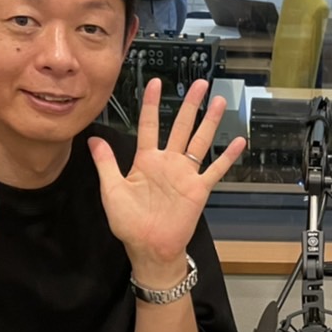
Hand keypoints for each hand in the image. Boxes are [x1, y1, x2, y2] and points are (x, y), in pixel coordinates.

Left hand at [87, 78, 246, 277]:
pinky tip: (238, 142)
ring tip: (219, 102)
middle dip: (190, 105)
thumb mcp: (112, 190)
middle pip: (181, 126)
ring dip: (210, 122)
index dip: (152, 104)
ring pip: (200, 141)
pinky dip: (228, 156)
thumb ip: (106, 163)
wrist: (149, 248)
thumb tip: (93, 140)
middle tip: (200, 84)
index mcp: (146, 161)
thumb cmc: (129, 223)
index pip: (149, 125)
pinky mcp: (199, 189)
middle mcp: (168, 163)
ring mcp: (185, 175)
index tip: (155, 83)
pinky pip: (216, 169)